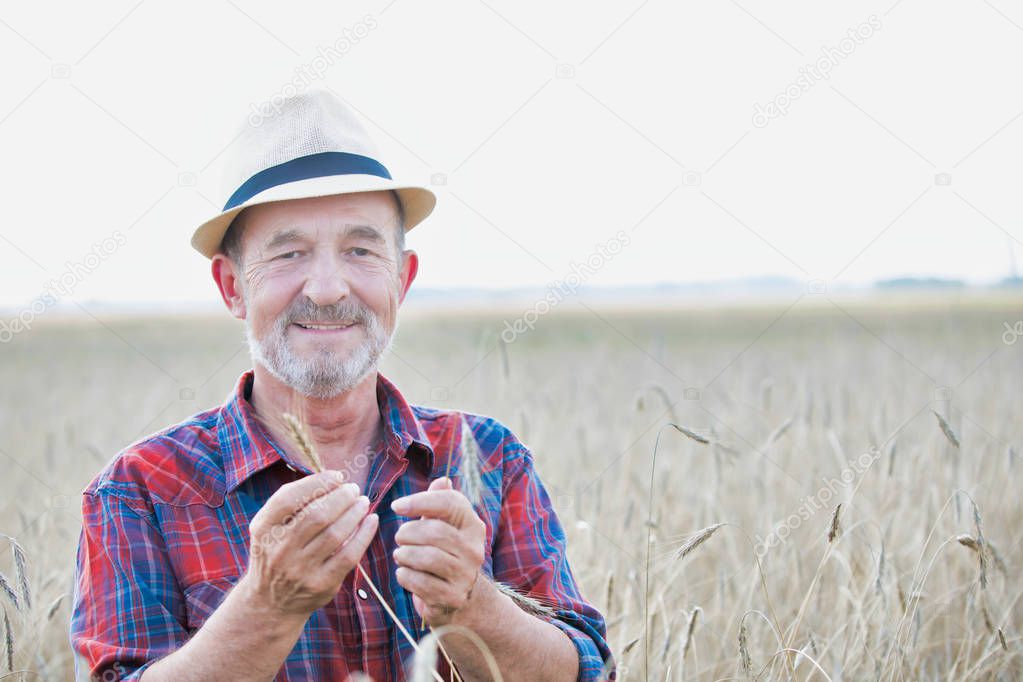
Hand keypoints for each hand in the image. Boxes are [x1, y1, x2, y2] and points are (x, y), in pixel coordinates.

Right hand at [241, 471, 378, 618]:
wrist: (271, 602)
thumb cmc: (276, 552)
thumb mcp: (269, 527)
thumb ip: (291, 502)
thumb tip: (331, 478)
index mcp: (263, 529)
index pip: (288, 499)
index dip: (317, 483)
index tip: (336, 476)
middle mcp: (279, 550)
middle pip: (317, 515)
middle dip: (341, 497)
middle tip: (353, 489)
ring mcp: (300, 570)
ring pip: (335, 534)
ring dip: (355, 513)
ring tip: (363, 502)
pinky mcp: (321, 585)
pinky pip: (349, 555)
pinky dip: (364, 535)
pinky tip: (371, 521)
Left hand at [391, 477, 486, 625]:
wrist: (463, 597)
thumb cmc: (445, 552)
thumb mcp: (444, 525)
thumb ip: (440, 502)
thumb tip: (442, 481)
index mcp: (473, 525)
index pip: (450, 502)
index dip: (420, 501)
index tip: (396, 506)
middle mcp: (474, 549)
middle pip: (435, 531)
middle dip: (407, 532)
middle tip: (399, 537)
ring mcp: (466, 575)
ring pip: (427, 557)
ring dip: (404, 555)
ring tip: (401, 555)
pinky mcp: (453, 597)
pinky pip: (420, 582)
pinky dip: (405, 576)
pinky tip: (404, 573)